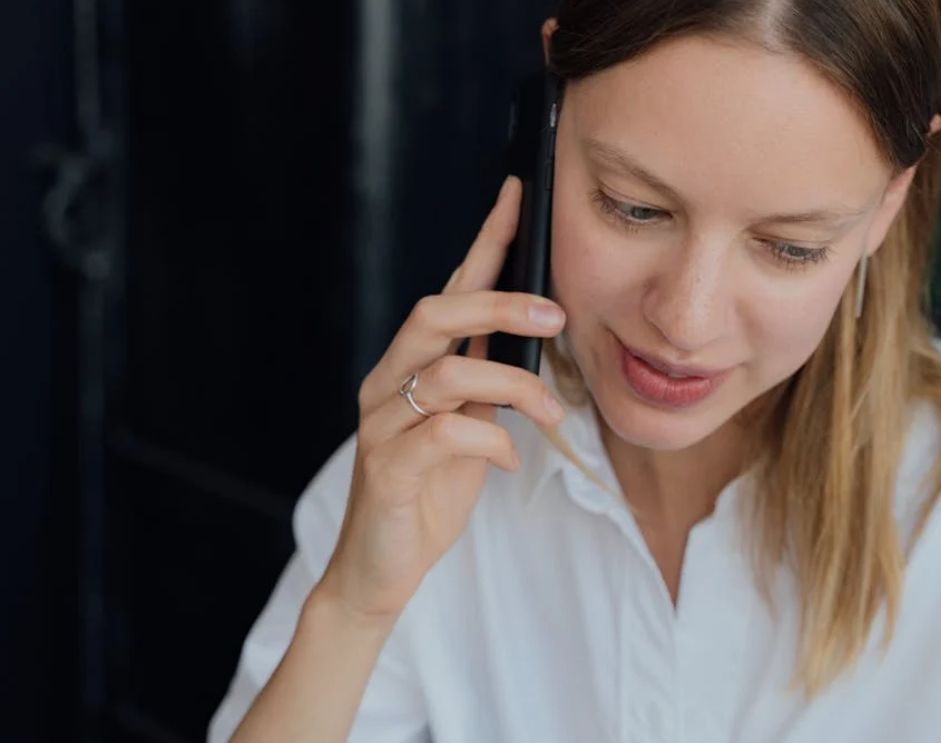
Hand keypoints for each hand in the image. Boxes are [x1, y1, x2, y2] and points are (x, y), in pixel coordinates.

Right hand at [316, 175, 566, 619]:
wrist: (382, 566)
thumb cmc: (429, 490)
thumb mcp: (469, 426)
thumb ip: (488, 381)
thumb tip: (537, 337)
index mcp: (412, 365)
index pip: (450, 291)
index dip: (483, 242)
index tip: (517, 195)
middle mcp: (389, 382)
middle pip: (434, 315)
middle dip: (499, 305)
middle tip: (556, 315)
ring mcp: (383, 423)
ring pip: (446, 374)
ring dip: (512, 387)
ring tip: (548, 412)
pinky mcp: (389, 467)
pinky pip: (446, 436)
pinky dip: (490, 443)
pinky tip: (509, 459)